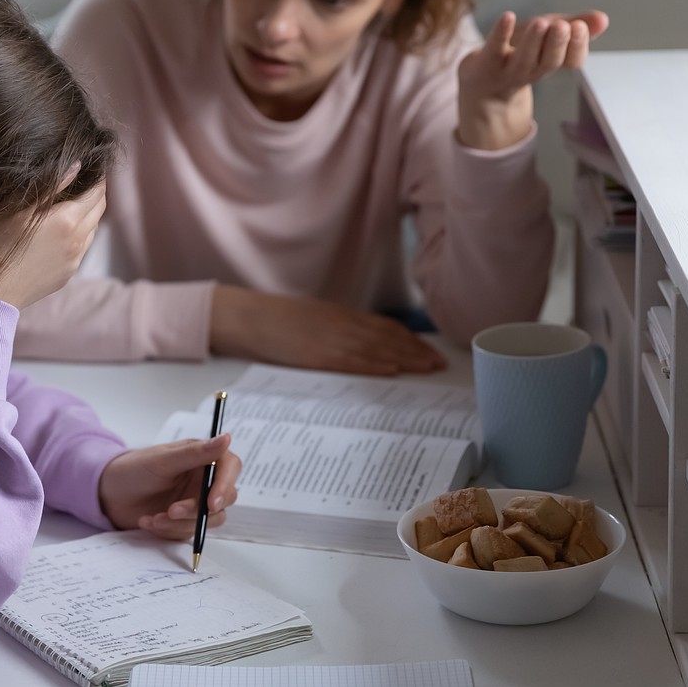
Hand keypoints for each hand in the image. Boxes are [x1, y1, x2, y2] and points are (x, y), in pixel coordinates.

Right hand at [0, 176, 105, 308]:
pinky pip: (81, 247)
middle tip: (81, 178)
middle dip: (94, 192)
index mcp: (68, 220)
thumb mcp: (14, 209)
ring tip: (70, 201)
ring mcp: (74, 261)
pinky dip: (78, 232)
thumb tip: (76, 166)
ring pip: (92, 229)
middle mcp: (78, 241)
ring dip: (87, 213)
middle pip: (99, 209)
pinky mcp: (66, 275)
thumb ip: (49, 185)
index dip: (95, 176)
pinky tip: (59, 230)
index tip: (89, 164)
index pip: (97, 191)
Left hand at [98, 434, 240, 538]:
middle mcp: (204, 480)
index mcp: (202, 458)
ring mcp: (196, 502)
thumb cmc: (134, 469)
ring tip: (154, 517)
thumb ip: (196, 453)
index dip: (225, 484)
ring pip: (209, 520)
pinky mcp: (186, 522)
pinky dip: (169, 529)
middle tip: (173, 511)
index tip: (212, 501)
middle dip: (198, 509)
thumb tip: (227, 438)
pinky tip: (148, 520)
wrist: (109, 494)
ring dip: (180, 522)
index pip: (229, 467)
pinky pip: (189, 532)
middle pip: (225, 497)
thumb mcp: (164, 460)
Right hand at [210, 284, 446, 375]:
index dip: (410, 339)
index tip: (430, 350)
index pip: (385, 327)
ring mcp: (331, 339)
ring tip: (427, 369)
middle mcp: (342, 325)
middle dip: (416, 351)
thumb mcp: (312, 318)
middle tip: (439, 364)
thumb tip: (361, 343)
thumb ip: (337, 328)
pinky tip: (392, 371)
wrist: (248, 316)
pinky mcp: (317, 355)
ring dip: (404, 360)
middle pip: (388, 338)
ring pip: (376, 349)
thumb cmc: (275, 319)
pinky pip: (352, 361)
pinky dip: (375, 366)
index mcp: (341, 315)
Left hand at [457, 10, 608, 149]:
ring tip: (542, 22)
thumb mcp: (546, 39)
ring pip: (523, 60)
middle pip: (548, 62)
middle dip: (558, 44)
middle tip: (563, 26)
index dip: (577, 46)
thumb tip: (604, 19)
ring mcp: (506, 69)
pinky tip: (508, 17)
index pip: (571, 61)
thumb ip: (574, 28)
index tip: (580, 27)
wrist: (479, 86)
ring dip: (534, 41)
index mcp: (549, 63)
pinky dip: (500, 34)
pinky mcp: (484, 62)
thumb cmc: (517, 56)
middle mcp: (531, 70)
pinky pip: (493, 49)